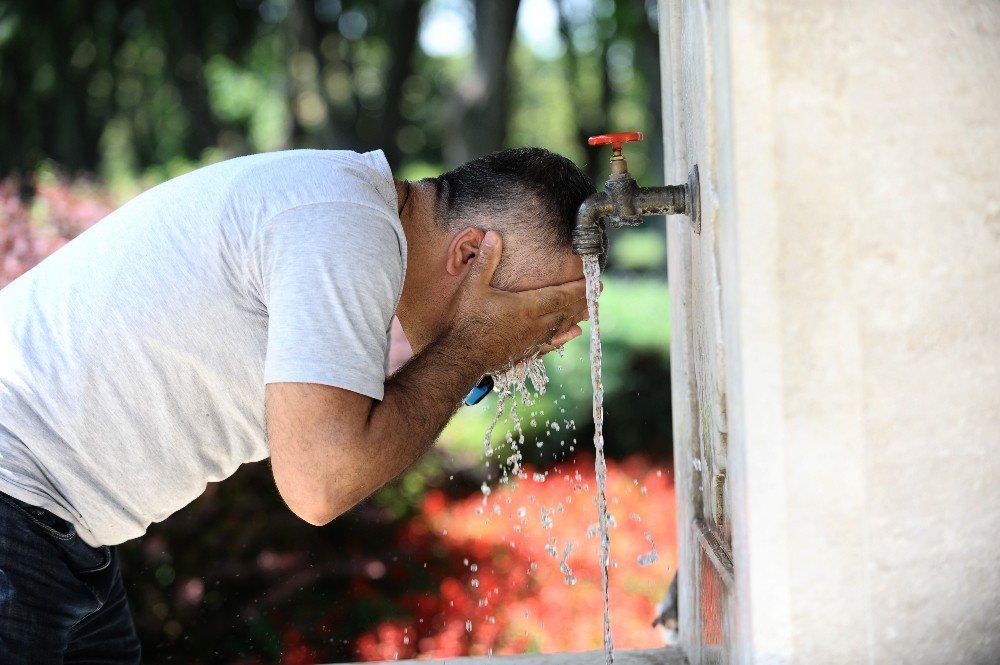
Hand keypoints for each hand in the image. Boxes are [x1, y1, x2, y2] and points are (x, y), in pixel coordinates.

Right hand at [444, 231, 587, 373]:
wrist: (460, 357)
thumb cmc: (466, 322)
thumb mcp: (473, 286)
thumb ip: (486, 261)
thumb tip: (493, 236)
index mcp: (527, 307)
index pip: (562, 295)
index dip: (579, 288)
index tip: (594, 280)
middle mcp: (535, 325)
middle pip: (566, 311)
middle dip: (583, 300)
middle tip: (598, 291)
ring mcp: (531, 341)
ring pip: (561, 327)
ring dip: (577, 317)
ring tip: (590, 311)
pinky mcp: (525, 352)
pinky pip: (551, 343)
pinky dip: (565, 336)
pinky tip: (572, 335)